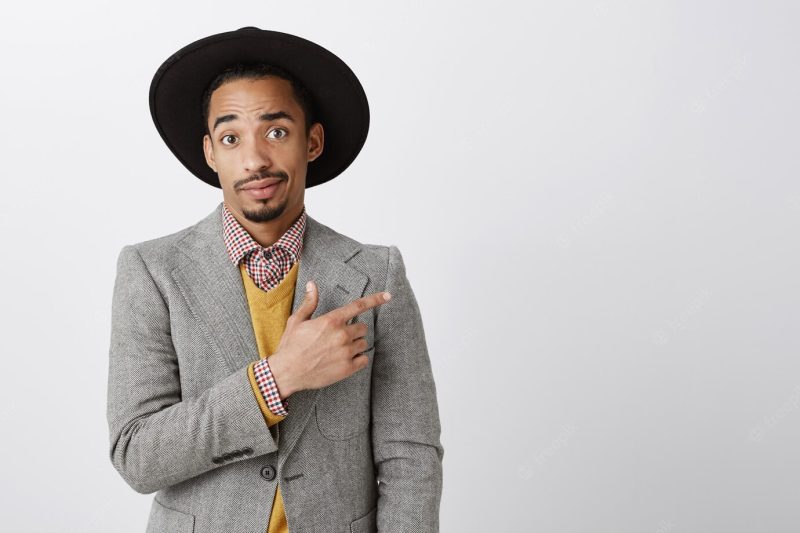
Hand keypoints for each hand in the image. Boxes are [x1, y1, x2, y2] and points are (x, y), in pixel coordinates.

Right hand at [268, 280, 390, 396]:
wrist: (286, 373)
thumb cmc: (291, 346)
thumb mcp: (297, 320)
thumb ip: (309, 302)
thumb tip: (312, 284)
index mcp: (331, 321)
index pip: (358, 306)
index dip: (375, 300)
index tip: (388, 296)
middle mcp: (342, 335)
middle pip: (362, 328)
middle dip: (353, 330)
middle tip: (338, 337)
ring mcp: (346, 352)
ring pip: (363, 343)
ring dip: (355, 344)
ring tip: (337, 350)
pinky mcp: (348, 368)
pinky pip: (364, 359)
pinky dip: (357, 359)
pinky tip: (343, 360)